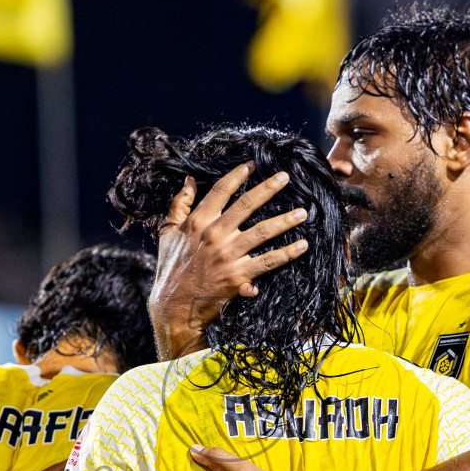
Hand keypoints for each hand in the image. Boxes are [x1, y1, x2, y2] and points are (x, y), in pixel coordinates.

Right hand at [151, 164, 308, 356]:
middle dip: (268, 189)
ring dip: (285, 221)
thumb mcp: (167, 232)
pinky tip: (302, 246)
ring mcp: (228, 256)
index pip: (220, 191)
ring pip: (262, 232)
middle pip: (246, 205)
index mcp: (197, 222)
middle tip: (285, 177)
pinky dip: (286, 254)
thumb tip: (188, 180)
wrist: (174, 306)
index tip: (252, 165)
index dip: (237, 176)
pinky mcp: (239, 276)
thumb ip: (178, 205)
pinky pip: (268, 262)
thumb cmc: (171, 268)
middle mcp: (215, 235)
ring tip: (302, 213)